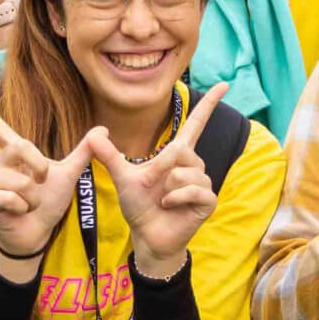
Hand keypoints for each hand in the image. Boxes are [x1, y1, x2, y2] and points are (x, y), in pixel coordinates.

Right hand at [0, 91, 101, 260]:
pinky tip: (18, 212)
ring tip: (28, 204)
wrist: (37, 234)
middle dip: (41, 168)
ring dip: (34, 197)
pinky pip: (11, 197)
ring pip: (21, 180)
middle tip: (42, 183)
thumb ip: (83, 152)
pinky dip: (23, 207)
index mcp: (14, 152)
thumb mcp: (68, 175)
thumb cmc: (47, 204)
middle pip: (22, 146)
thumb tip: (103, 128)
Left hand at [90, 83, 228, 277]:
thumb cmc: (138, 206)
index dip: (208, 104)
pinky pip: (193, 190)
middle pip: (181, 150)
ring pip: (185, 172)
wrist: (146, 235)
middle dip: (160, 168)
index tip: (224, 84)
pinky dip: (176, 198)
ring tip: (162, 199)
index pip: (195, 124)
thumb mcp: (122, 177)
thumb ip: (108, 155)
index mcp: (178, 156)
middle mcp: (194, 165)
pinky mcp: (208, 201)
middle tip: (151, 185)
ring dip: (167, 186)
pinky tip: (170, 206)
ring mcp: (203, 184)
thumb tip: (94, 132)